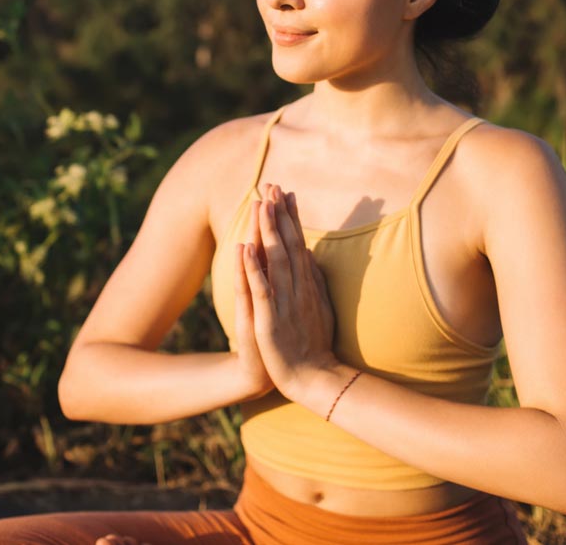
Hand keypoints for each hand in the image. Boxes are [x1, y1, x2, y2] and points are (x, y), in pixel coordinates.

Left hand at [241, 183, 337, 399]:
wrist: (314, 379)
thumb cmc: (315, 344)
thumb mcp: (320, 306)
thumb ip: (315, 280)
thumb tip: (310, 253)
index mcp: (308, 285)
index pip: (299, 244)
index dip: (292, 218)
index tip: (286, 193)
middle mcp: (298, 288)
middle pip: (288, 245)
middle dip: (280, 215)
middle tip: (273, 186)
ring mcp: (285, 303)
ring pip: (276, 260)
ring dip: (268, 232)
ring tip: (261, 206)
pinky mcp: (271, 320)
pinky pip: (261, 290)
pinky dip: (253, 269)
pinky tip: (245, 248)